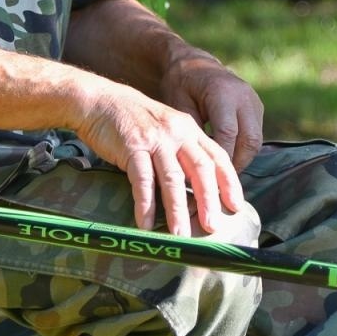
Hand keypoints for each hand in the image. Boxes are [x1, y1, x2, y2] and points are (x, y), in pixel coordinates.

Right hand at [73, 78, 244, 236]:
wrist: (100, 100)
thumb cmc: (134, 120)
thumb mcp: (166, 127)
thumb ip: (182, 151)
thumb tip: (196, 187)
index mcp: (189, 129)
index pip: (217, 156)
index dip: (229, 182)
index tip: (236, 206)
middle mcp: (177, 133)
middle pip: (200, 169)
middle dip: (208, 200)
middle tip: (212, 227)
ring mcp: (155, 139)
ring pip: (172, 179)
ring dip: (177, 210)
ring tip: (180, 235)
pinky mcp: (132, 147)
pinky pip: (142, 180)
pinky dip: (145, 205)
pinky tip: (145, 224)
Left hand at [160, 48, 263, 172]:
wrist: (193, 63)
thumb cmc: (180, 84)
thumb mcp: (178, 106)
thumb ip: (190, 134)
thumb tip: (196, 169)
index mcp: (223, 92)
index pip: (228, 134)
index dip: (221, 159)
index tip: (208, 180)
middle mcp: (244, 96)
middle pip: (250, 141)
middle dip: (236, 165)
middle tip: (218, 184)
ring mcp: (254, 101)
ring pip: (256, 141)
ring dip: (241, 160)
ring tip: (221, 176)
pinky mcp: (257, 107)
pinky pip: (255, 136)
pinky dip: (243, 151)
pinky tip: (225, 161)